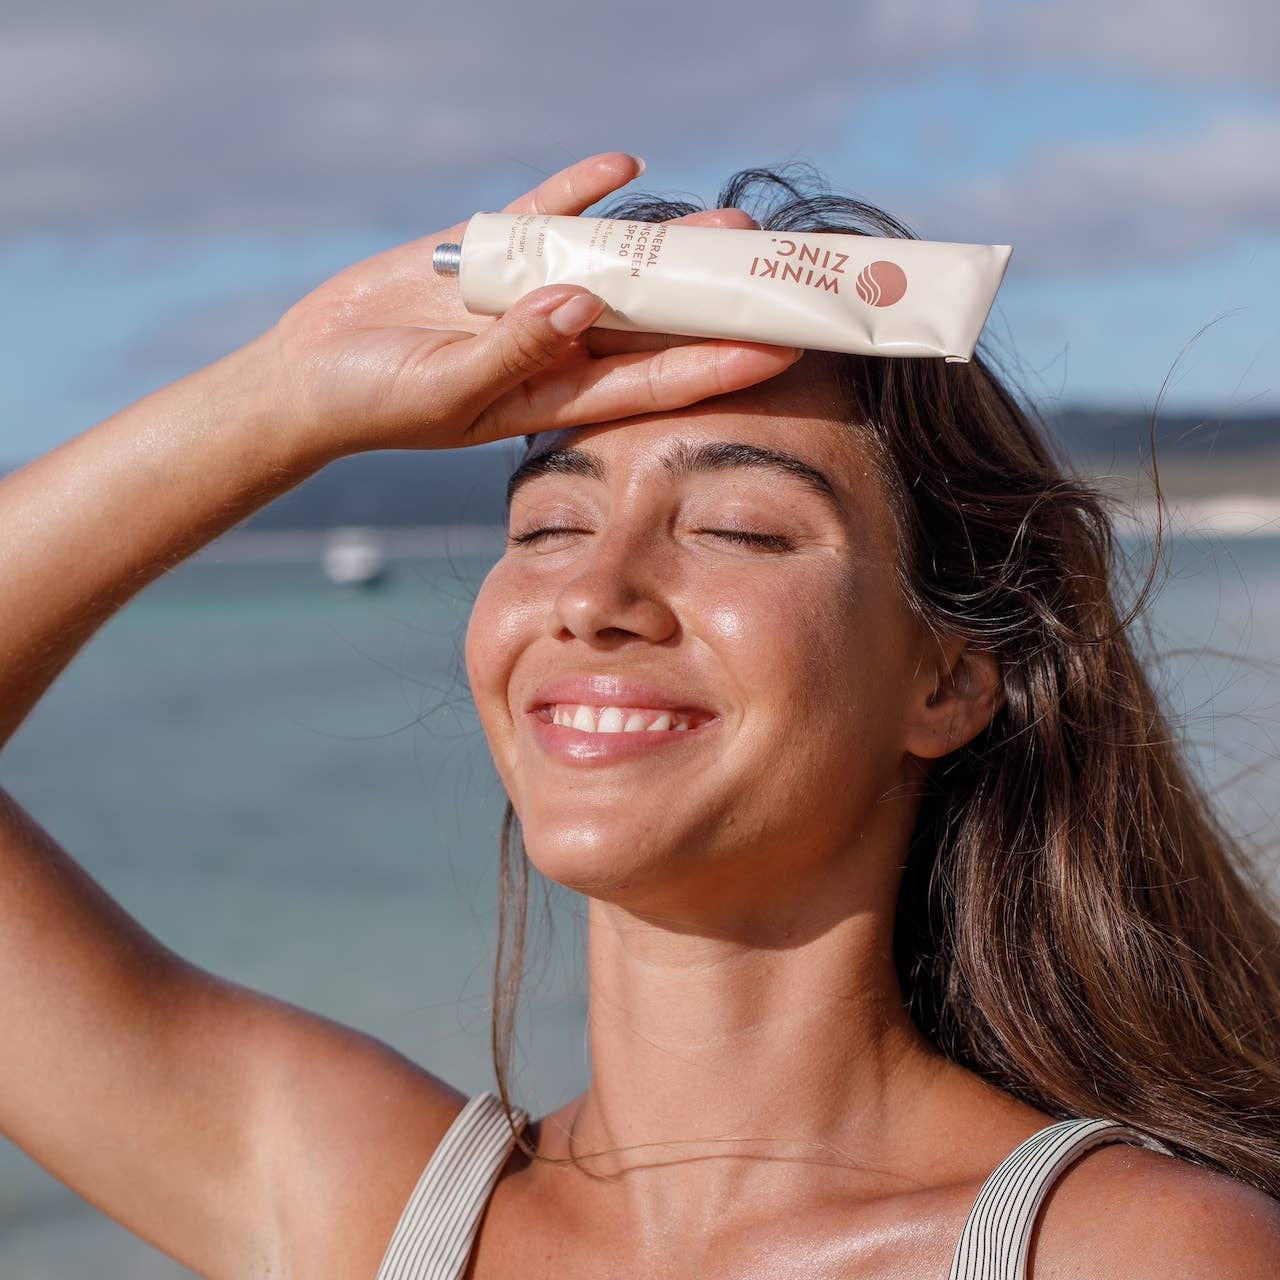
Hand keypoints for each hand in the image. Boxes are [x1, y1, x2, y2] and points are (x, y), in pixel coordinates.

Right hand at [260, 152, 797, 463]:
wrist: (310, 373)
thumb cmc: (375, 401)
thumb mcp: (444, 388)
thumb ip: (514, 350)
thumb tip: (581, 303)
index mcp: (554, 395)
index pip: (654, 382)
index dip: (719, 364)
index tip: (781, 348)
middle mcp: (555, 347)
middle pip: (651, 322)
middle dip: (710, 300)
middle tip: (769, 267)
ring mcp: (527, 298)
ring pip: (613, 267)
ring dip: (664, 245)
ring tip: (725, 221)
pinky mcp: (490, 255)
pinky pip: (547, 217)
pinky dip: (579, 192)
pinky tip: (622, 165)